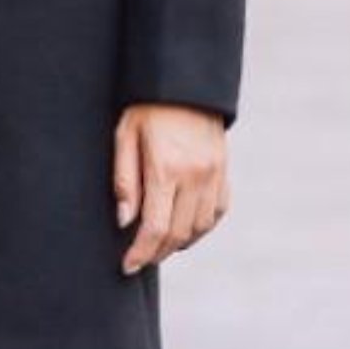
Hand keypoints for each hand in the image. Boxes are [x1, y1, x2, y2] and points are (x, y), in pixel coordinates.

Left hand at [113, 103, 229, 274]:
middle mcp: (195, 176)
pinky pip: (217, 212)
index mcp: (166, 167)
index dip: (140, 253)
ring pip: (200, 228)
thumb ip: (125, 179)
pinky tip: (184, 227)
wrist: (184, 82)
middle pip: (178, 234)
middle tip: (139, 258)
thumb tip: (125, 221)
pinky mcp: (224, 172)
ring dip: (179, 243)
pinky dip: (201, 227)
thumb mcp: (125, 134)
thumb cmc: (146, 106)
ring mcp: (214, 175)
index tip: (127, 266)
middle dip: (156, 252)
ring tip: (158, 244)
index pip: (155, 227)